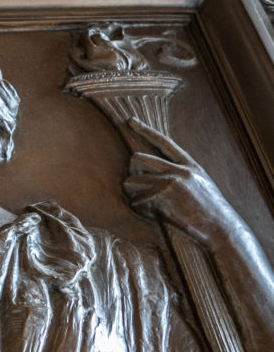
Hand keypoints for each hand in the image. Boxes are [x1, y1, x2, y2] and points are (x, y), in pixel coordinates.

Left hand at [122, 119, 241, 246]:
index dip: (145, 130)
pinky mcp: (162, 197)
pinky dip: (141, 211)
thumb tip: (154, 172)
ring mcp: (170, 182)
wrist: (221, 230)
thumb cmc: (209, 213)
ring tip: (150, 206)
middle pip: (137, 159)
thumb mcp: (201, 186)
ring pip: (131, 181)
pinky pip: (136, 202)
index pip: (164, 142)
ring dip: (133, 195)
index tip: (130, 121)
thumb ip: (181, 175)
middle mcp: (179, 170)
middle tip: (137, 188)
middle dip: (132, 173)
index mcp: (190, 166)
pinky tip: (157, 216)